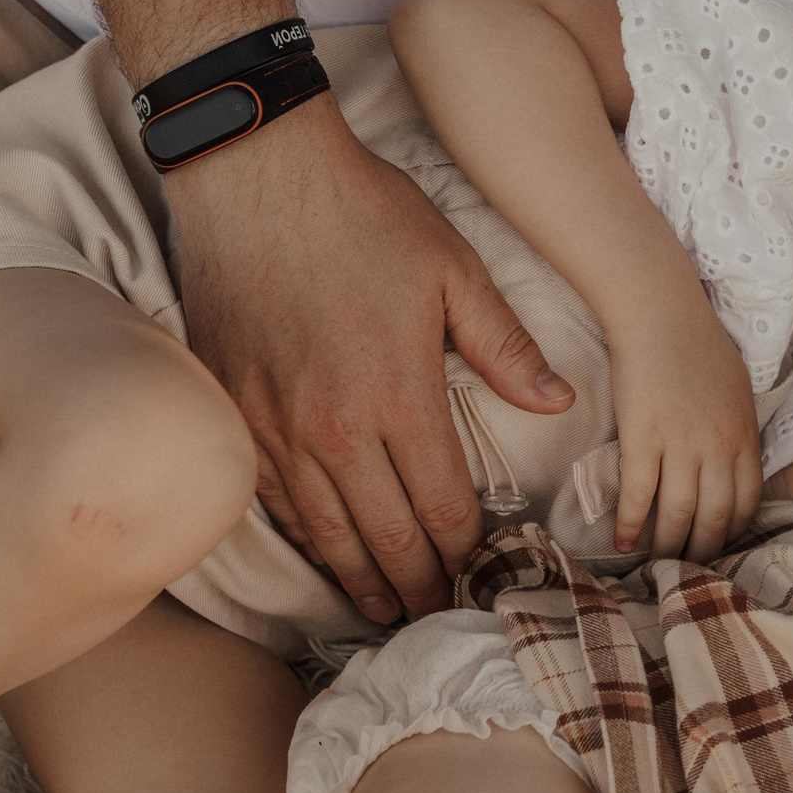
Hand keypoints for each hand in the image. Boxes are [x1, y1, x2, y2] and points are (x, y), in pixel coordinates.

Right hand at [171, 100, 573, 622]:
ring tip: (387, 608)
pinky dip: (306, 540)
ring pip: (325, 535)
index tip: (485, 574)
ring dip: (360, 579)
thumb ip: (507, 346)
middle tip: (439, 615)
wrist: (256, 177)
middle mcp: (333, 430)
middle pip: (385, 539)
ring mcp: (274, 428)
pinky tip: (326, 555)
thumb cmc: (363, 214)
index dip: (467, 552)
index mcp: (398, 397)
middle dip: (419, 585)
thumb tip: (559, 403)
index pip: (443, 508)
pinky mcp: (234, 415)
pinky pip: (273, 502)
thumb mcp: (455, 269)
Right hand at [610, 308, 760, 561]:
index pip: (747, 502)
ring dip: (667, 547)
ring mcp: (681, 445)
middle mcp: (718, 447)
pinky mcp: (643, 439)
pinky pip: (638, 495)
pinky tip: (622, 541)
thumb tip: (733, 459)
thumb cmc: (699, 344)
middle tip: (688, 568)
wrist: (661, 314)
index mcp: (745, 436)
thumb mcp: (738, 389)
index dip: (732, 531)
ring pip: (678, 515)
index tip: (718, 545)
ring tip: (657, 564)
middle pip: (715, 517)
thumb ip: (738, 429)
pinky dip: (629, 524)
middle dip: (703, 550)